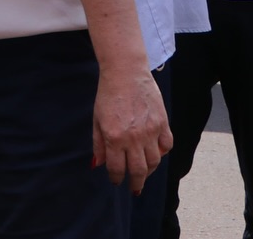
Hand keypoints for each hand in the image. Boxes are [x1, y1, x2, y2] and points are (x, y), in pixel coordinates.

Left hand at [92, 66, 170, 192]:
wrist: (126, 74)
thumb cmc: (107, 95)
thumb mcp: (96, 119)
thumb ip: (98, 143)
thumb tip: (98, 164)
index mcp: (115, 137)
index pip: (117, 168)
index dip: (116, 178)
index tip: (116, 182)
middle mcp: (134, 138)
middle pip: (139, 170)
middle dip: (136, 183)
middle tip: (134, 189)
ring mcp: (151, 132)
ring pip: (154, 161)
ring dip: (149, 171)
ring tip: (143, 174)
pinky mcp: (163, 124)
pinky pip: (166, 146)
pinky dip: (162, 153)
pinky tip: (155, 154)